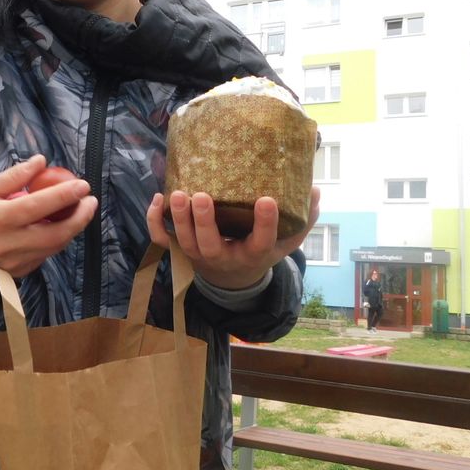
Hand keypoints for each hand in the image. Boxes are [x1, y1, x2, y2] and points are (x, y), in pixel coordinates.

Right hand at [0, 155, 97, 277]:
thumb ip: (15, 176)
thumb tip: (42, 161)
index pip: (38, 206)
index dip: (64, 195)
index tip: (83, 185)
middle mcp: (9, 244)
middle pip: (55, 234)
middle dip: (79, 217)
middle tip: (91, 200)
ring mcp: (15, 262)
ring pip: (54, 247)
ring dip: (72, 228)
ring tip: (81, 210)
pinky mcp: (19, 273)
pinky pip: (45, 255)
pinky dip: (56, 240)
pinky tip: (62, 225)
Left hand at [147, 187, 320, 289]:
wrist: (233, 278)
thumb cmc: (261, 250)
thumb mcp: (286, 242)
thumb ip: (303, 221)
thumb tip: (316, 191)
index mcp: (252, 254)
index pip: (260, 242)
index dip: (265, 223)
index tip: (267, 200)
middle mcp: (223, 257)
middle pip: (209, 245)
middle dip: (203, 221)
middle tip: (201, 196)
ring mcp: (198, 255)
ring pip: (183, 242)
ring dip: (178, 219)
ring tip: (177, 193)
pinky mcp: (180, 250)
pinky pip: (162, 241)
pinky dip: (154, 223)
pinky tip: (157, 199)